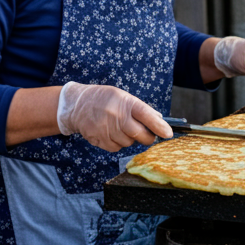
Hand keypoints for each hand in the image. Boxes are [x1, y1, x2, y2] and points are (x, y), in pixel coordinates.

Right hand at [56, 82, 171, 151]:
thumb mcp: (122, 96)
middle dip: (147, 137)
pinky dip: (117, 144)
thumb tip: (159, 120)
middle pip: (140, 135)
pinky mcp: (99, 139)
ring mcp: (107, 129)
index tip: (168, 133)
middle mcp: (117, 116)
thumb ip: (140, 108)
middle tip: (147, 135)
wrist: (76, 105)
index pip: (147, 114)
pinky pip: (116, 148)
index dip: (159, 125)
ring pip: (129, 143)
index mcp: (125, 102)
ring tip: (120, 128)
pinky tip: (111, 133)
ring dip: (129, 139)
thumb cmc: (104, 99)